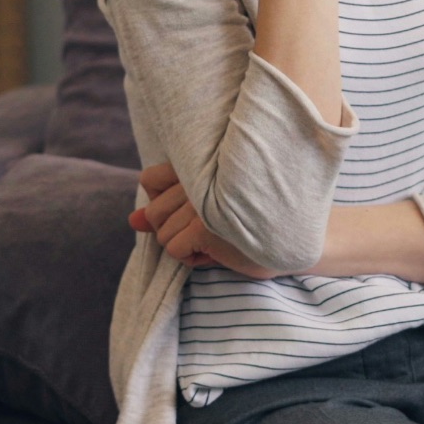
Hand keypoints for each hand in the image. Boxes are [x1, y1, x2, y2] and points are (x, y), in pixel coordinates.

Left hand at [128, 162, 278, 279]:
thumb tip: (133, 221)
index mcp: (203, 164)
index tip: (192, 208)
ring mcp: (202, 202)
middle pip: (154, 212)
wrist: (290, 238)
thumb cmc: (250, 221)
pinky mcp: (204, 227)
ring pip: (162, 234)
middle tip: (209, 227)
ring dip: (186, 245)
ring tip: (218, 238)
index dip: (162, 201)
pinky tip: (218, 252)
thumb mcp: (206, 211)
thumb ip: (166, 211)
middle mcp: (200, 178)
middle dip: (173, 228)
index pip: (150, 178)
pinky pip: (173, 250)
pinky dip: (191, 259)